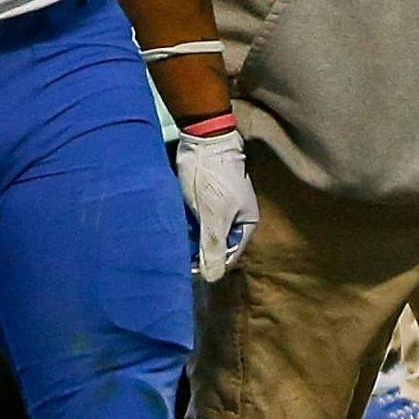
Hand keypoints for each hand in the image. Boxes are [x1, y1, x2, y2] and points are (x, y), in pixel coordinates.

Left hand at [173, 122, 258, 283]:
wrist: (203, 140)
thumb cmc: (213, 177)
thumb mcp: (214, 217)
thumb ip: (214, 248)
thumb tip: (212, 278)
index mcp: (246, 224)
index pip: (228, 257)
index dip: (209, 266)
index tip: (186, 269)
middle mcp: (234, 218)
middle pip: (215, 246)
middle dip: (197, 252)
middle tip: (176, 254)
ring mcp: (219, 207)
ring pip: (203, 233)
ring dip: (189, 238)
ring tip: (173, 239)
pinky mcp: (204, 198)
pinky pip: (195, 219)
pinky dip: (185, 224)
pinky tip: (173, 225)